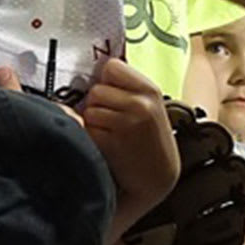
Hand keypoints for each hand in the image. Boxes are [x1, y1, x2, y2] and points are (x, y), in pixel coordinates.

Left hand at [80, 58, 176, 222]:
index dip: (106, 81)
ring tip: (110, 134)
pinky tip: (107, 146)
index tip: (112, 94)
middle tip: (111, 120)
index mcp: (149, 90)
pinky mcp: (111, 143)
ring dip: (93, 123)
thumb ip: (129, 88)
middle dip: (97, 104)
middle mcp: (140, 104)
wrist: (158, 178)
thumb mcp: (151, 106)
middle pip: (96, 90)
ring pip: (89, 110)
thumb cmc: (151, 141)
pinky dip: (91, 138)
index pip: (111, 66)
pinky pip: (86, 130)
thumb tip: (98, 70)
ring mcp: (126, 124)